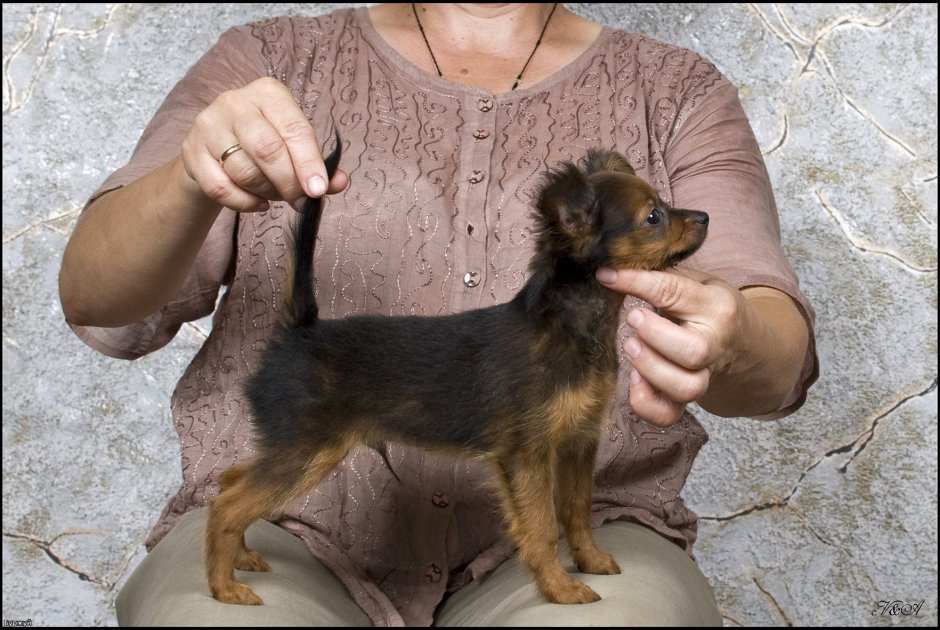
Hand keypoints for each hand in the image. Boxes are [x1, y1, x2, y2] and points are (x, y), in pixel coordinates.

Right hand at [179, 77, 347, 212]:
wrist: (214, 151)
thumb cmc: (263, 145)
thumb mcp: (293, 147)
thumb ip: (318, 166)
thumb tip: (339, 183)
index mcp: (269, 93)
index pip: (294, 129)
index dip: (309, 163)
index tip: (318, 190)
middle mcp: (235, 102)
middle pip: (268, 150)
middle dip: (289, 183)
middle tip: (300, 201)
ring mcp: (209, 125)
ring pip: (244, 171)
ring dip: (267, 193)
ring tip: (275, 195)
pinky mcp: (191, 152)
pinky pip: (221, 188)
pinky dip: (244, 203)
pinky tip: (257, 203)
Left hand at [596, 267, 746, 426]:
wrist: (747, 345)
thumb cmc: (712, 309)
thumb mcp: (700, 284)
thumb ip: (666, 278)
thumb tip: (617, 267)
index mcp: (717, 307)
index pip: (674, 292)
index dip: (635, 282)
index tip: (605, 277)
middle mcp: (715, 345)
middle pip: (693, 351)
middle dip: (654, 335)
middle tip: (632, 318)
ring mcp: (704, 376)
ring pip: (685, 386)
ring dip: (651, 368)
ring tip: (630, 346)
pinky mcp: (689, 400)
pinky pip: (668, 414)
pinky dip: (646, 403)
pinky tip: (634, 380)